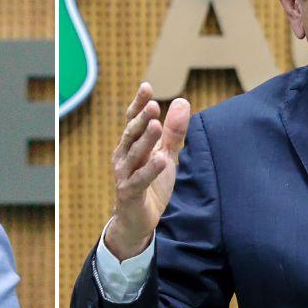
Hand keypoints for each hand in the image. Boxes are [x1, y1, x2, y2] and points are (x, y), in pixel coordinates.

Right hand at [105, 82, 189, 260]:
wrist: (137, 220)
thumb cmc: (151, 184)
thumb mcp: (166, 156)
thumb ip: (174, 132)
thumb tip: (183, 101)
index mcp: (131, 145)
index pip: (132, 120)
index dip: (138, 104)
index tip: (146, 87)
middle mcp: (124, 157)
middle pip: (131, 134)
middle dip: (141, 119)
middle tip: (153, 105)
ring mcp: (124, 174)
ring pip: (135, 154)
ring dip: (145, 140)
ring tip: (156, 126)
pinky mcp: (130, 193)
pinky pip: (140, 180)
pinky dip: (149, 170)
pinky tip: (161, 161)